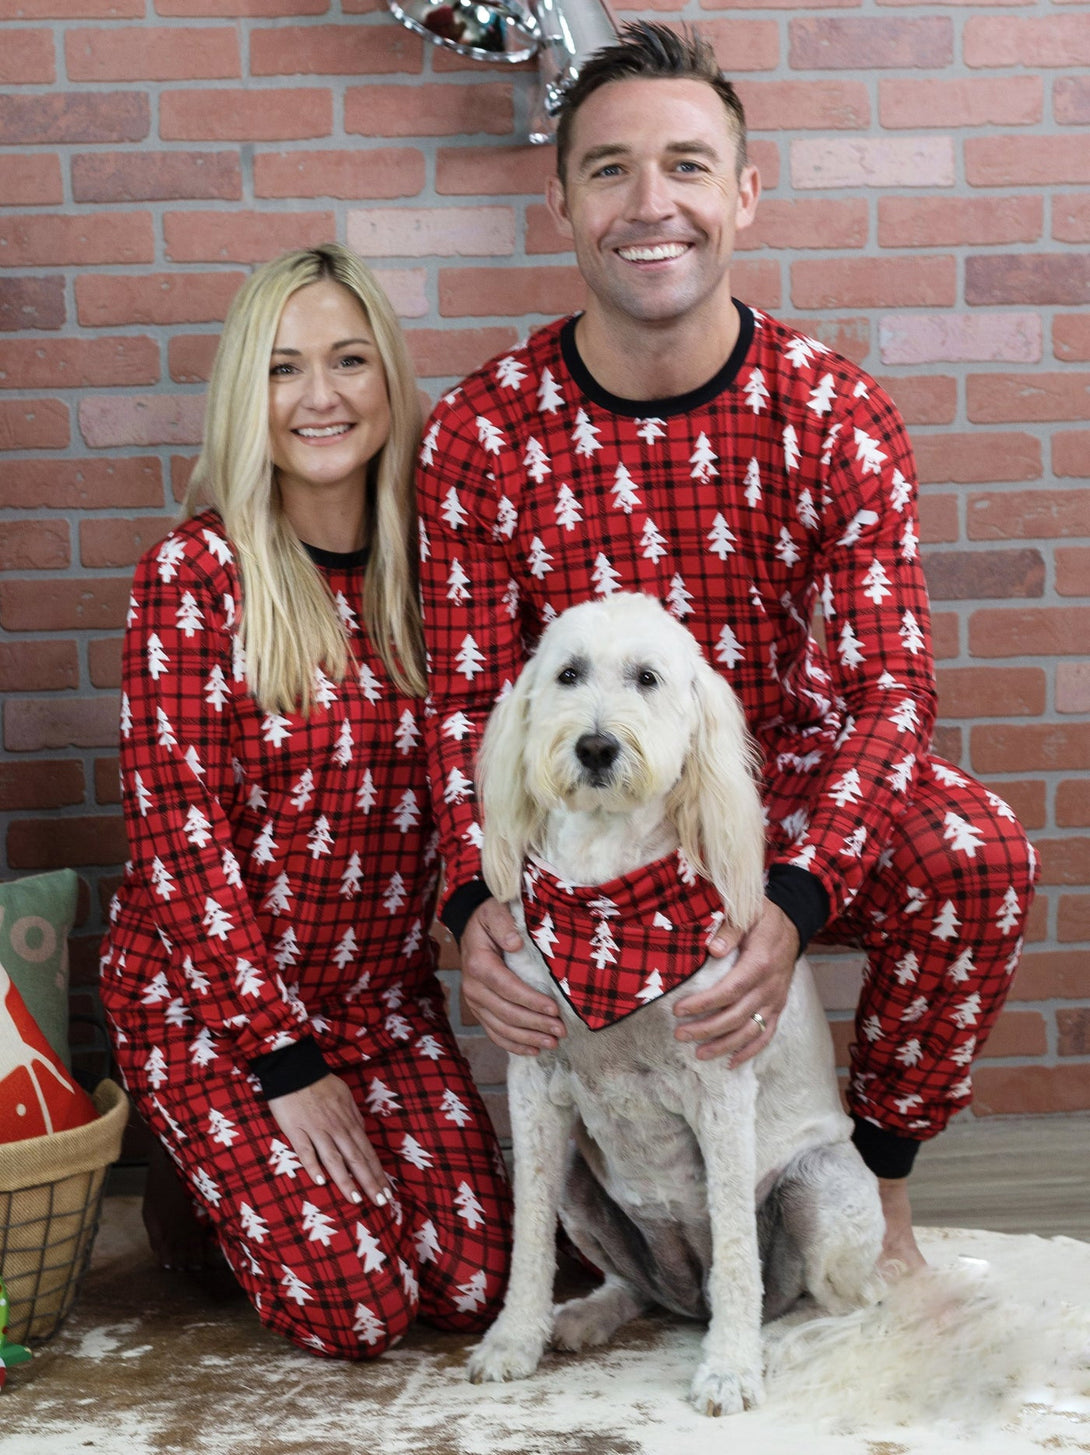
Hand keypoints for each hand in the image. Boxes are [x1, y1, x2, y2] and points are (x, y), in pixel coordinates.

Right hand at [268, 1073, 391, 1208]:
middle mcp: (337, 1128)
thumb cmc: (320, 1084)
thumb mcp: (345, 1097)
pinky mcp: (296, 1130)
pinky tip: (320, 1181)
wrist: (294, 1068)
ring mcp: (317, 1129)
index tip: (387, 1191)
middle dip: (369, 1181)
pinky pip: (306, 1150)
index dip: (377, 1172)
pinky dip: (313, 1165)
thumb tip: (362, 1134)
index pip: (367, 1152)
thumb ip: (353, 1118)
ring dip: (345, 1180)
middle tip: (380, 1202)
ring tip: (356, 1199)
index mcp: (349, 1121)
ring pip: (334, 1158)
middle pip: (356, 1158)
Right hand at [461, 899, 564, 1055]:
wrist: (472, 928)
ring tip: (553, 1043)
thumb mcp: (494, 911)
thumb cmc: (489, 919)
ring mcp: (474, 1002)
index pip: (507, 987)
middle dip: (535, 1024)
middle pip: (506, 1013)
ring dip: (528, 1038)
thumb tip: (515, 944)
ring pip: (501, 1028)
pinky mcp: (479, 1011)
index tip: (554, 1009)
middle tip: (561, 1030)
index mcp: (479, 964)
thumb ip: (503, 924)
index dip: (531, 1000)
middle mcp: (473, 987)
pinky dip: (513, 1045)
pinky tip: (534, 1050)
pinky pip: (494, 1033)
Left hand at [673, 900, 799, 1063]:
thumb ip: (730, 929)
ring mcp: (775, 999)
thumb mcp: (747, 912)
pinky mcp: (778, 1007)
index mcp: (760, 963)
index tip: (678, 1010)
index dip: (704, 1003)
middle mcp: (769, 986)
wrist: (793, 924)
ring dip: (724, 1045)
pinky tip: (731, 1062)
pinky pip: (767, 1034)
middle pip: (737, 1016)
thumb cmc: (763, 917)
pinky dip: (750, 1051)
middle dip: (707, 1029)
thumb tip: (712, 949)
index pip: (730, 990)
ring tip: (699, 1053)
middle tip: (680, 1035)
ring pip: (750, 1031)